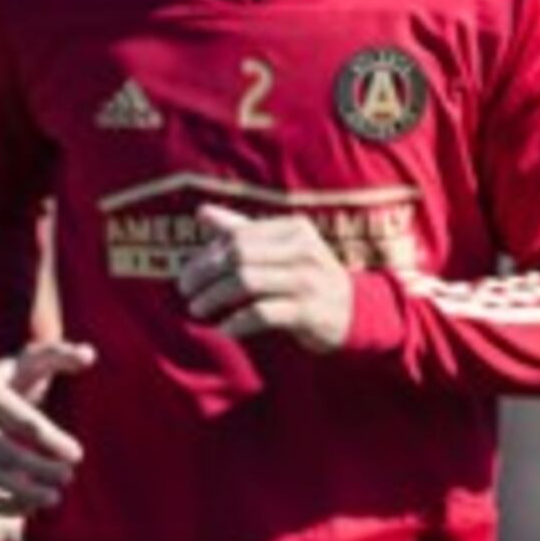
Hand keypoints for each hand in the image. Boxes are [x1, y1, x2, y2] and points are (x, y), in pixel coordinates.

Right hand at [0, 341, 94, 515]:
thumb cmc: (18, 378)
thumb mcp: (35, 360)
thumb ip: (61, 354)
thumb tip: (88, 354)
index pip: (17, 420)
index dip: (49, 439)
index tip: (77, 454)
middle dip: (36, 467)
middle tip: (69, 476)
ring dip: (21, 492)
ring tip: (55, 498)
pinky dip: (3, 506)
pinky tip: (32, 507)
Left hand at [178, 204, 356, 350]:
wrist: (353, 313)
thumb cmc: (306, 276)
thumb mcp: (280, 249)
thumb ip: (241, 230)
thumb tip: (200, 211)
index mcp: (294, 229)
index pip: (238, 236)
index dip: (206, 255)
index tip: (187, 274)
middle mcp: (303, 250)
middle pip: (239, 256)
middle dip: (204, 274)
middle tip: (185, 291)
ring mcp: (308, 281)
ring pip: (247, 282)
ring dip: (214, 297)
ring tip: (196, 309)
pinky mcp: (310, 312)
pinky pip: (263, 313)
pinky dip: (237, 322)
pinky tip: (224, 329)